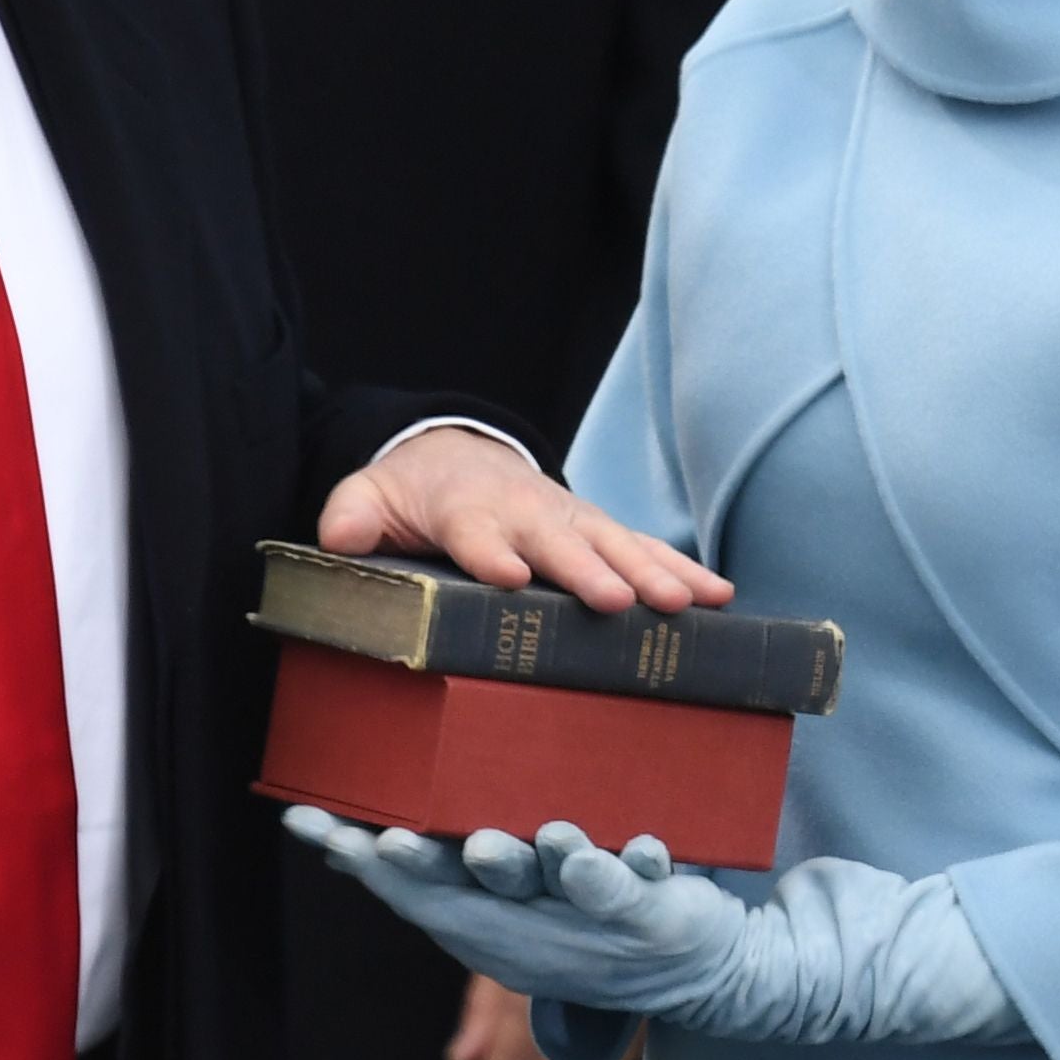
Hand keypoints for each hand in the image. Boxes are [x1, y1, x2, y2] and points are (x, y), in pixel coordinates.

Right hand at [286, 811, 740, 1019]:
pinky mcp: (648, 912)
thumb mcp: (491, 901)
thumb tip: (335, 837)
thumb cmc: (569, 913)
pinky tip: (635, 844)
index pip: (410, 886)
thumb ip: (426, 871)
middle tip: (388, 841)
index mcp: (481, 916)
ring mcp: (584, 917)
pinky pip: (635, 887)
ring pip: (548, 883)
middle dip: (427, 866)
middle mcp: (525, 920)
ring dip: (523, 862)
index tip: (308, 821)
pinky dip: (629, 867)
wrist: (689, 970)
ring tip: (497, 837)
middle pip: (468, 890)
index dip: (359, 858)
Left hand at [317, 427, 729, 613]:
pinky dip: (681, 569)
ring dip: (650, 572)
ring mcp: (568, 519)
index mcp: (466, 508)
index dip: (490, 552)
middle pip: (558, 541)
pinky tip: (718, 596)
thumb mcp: (369, 497)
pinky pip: (643, 548)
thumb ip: (353, 516)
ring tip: (685, 604)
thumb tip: (341, 537)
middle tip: (615, 600)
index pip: (475, 531)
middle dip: (587, 569)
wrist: (455, 455)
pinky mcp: (596, 530)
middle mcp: (525, 511)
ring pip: (613, 544)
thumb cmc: (412, 493)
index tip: (510, 575)